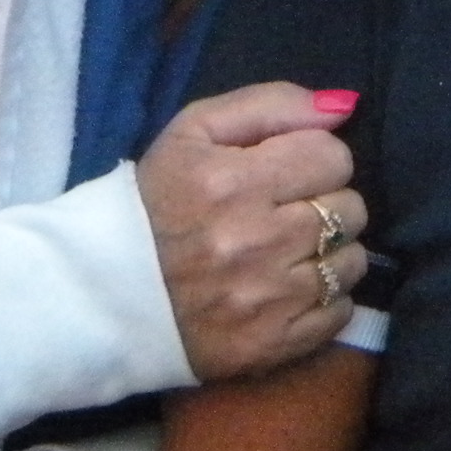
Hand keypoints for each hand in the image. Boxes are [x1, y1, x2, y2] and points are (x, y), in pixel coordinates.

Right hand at [138, 83, 367, 381]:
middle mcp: (253, 241)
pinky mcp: (270, 346)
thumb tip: (344, 106)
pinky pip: (338, 313)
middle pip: (349, 209)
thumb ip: (272, 104)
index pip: (333, 157)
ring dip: (330, 254)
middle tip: (288, 213)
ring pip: (350, 262)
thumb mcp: (195, 131)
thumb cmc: (155, 202)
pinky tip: (289, 290)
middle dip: (326, 204)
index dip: (316, 160)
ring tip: (290, 253)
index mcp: (232, 182)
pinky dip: (325, 301)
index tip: (289, 173)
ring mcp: (265, 300)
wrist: (101, 296)